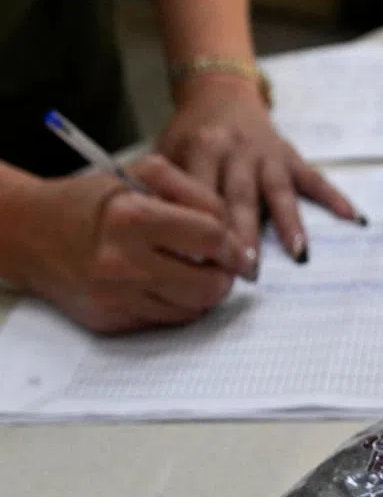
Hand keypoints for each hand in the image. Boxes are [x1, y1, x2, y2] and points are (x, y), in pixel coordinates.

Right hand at [14, 154, 249, 333]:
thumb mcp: (141, 175)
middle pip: (209, 285)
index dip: (233, 245)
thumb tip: (235, 236)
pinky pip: (167, 321)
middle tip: (221, 266)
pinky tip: (165, 285)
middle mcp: (123, 261)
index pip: (210, 237)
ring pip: (193, 309)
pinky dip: (176, 305)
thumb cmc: (93, 202)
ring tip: (191, 273)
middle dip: (224, 276)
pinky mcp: (113, 320)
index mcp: (131, 217)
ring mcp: (117, 296)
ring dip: (203, 293)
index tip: (237, 249)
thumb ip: (195, 194)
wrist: (31, 233)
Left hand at [157, 74, 361, 265]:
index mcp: (202, 148)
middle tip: (249, 270)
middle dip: (245, 234)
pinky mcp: (291, 156)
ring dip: (289, 222)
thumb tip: (169, 241)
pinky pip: (314, 179)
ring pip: (277, 191)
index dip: (204, 228)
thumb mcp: (168, 153)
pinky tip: (352, 217)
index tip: (205, 264)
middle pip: (240, 197)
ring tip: (299, 253)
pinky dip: (333, 197)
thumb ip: (168, 190)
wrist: (219, 94)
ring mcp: (267, 154)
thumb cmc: (191, 136)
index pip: (202, 194)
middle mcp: (236, 148)